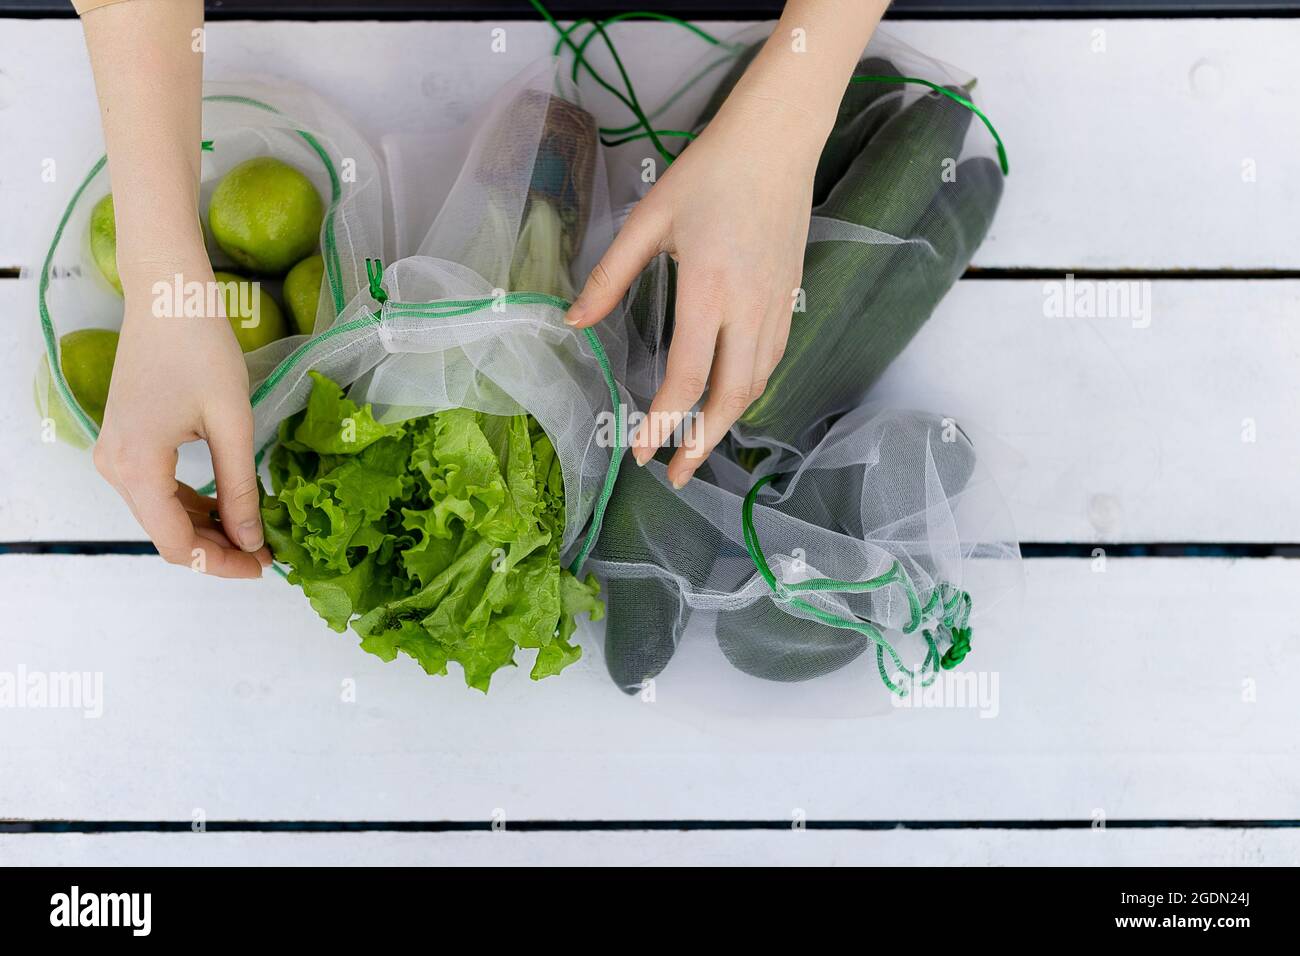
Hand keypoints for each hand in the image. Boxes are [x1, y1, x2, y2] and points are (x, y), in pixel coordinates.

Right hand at [93, 254, 270, 577]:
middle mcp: (114, 468)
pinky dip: (193, 504)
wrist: (167, 295)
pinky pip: (158, 490)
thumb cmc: (201, 349)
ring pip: (162, 515)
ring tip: (257, 531)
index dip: (223, 563)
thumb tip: (251, 540)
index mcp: (136, 468)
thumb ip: (239, 488)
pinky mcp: (127, 442)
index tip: (266, 565)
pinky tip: (230, 505)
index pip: (179, 544)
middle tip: (269, 551)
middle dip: (219, 549)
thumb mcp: (232, 423)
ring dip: (208, 528)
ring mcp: (115, 455)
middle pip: (167, 534)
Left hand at [566, 95, 819, 487]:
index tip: (640, 450)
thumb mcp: (647, 222)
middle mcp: (748, 308)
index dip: (662, 422)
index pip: (686, 378)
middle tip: (676, 475)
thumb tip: (572, 322)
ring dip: (727, 425)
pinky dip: (749, 392)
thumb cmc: (707, 174)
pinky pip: (772, 362)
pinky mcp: (790, 299)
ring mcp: (776, 306)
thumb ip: (608, 278)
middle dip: (701, 445)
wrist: (776, 143)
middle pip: (730, 398)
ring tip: (698, 447)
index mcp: (707, 290)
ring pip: (756, 386)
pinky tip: (729, 401)